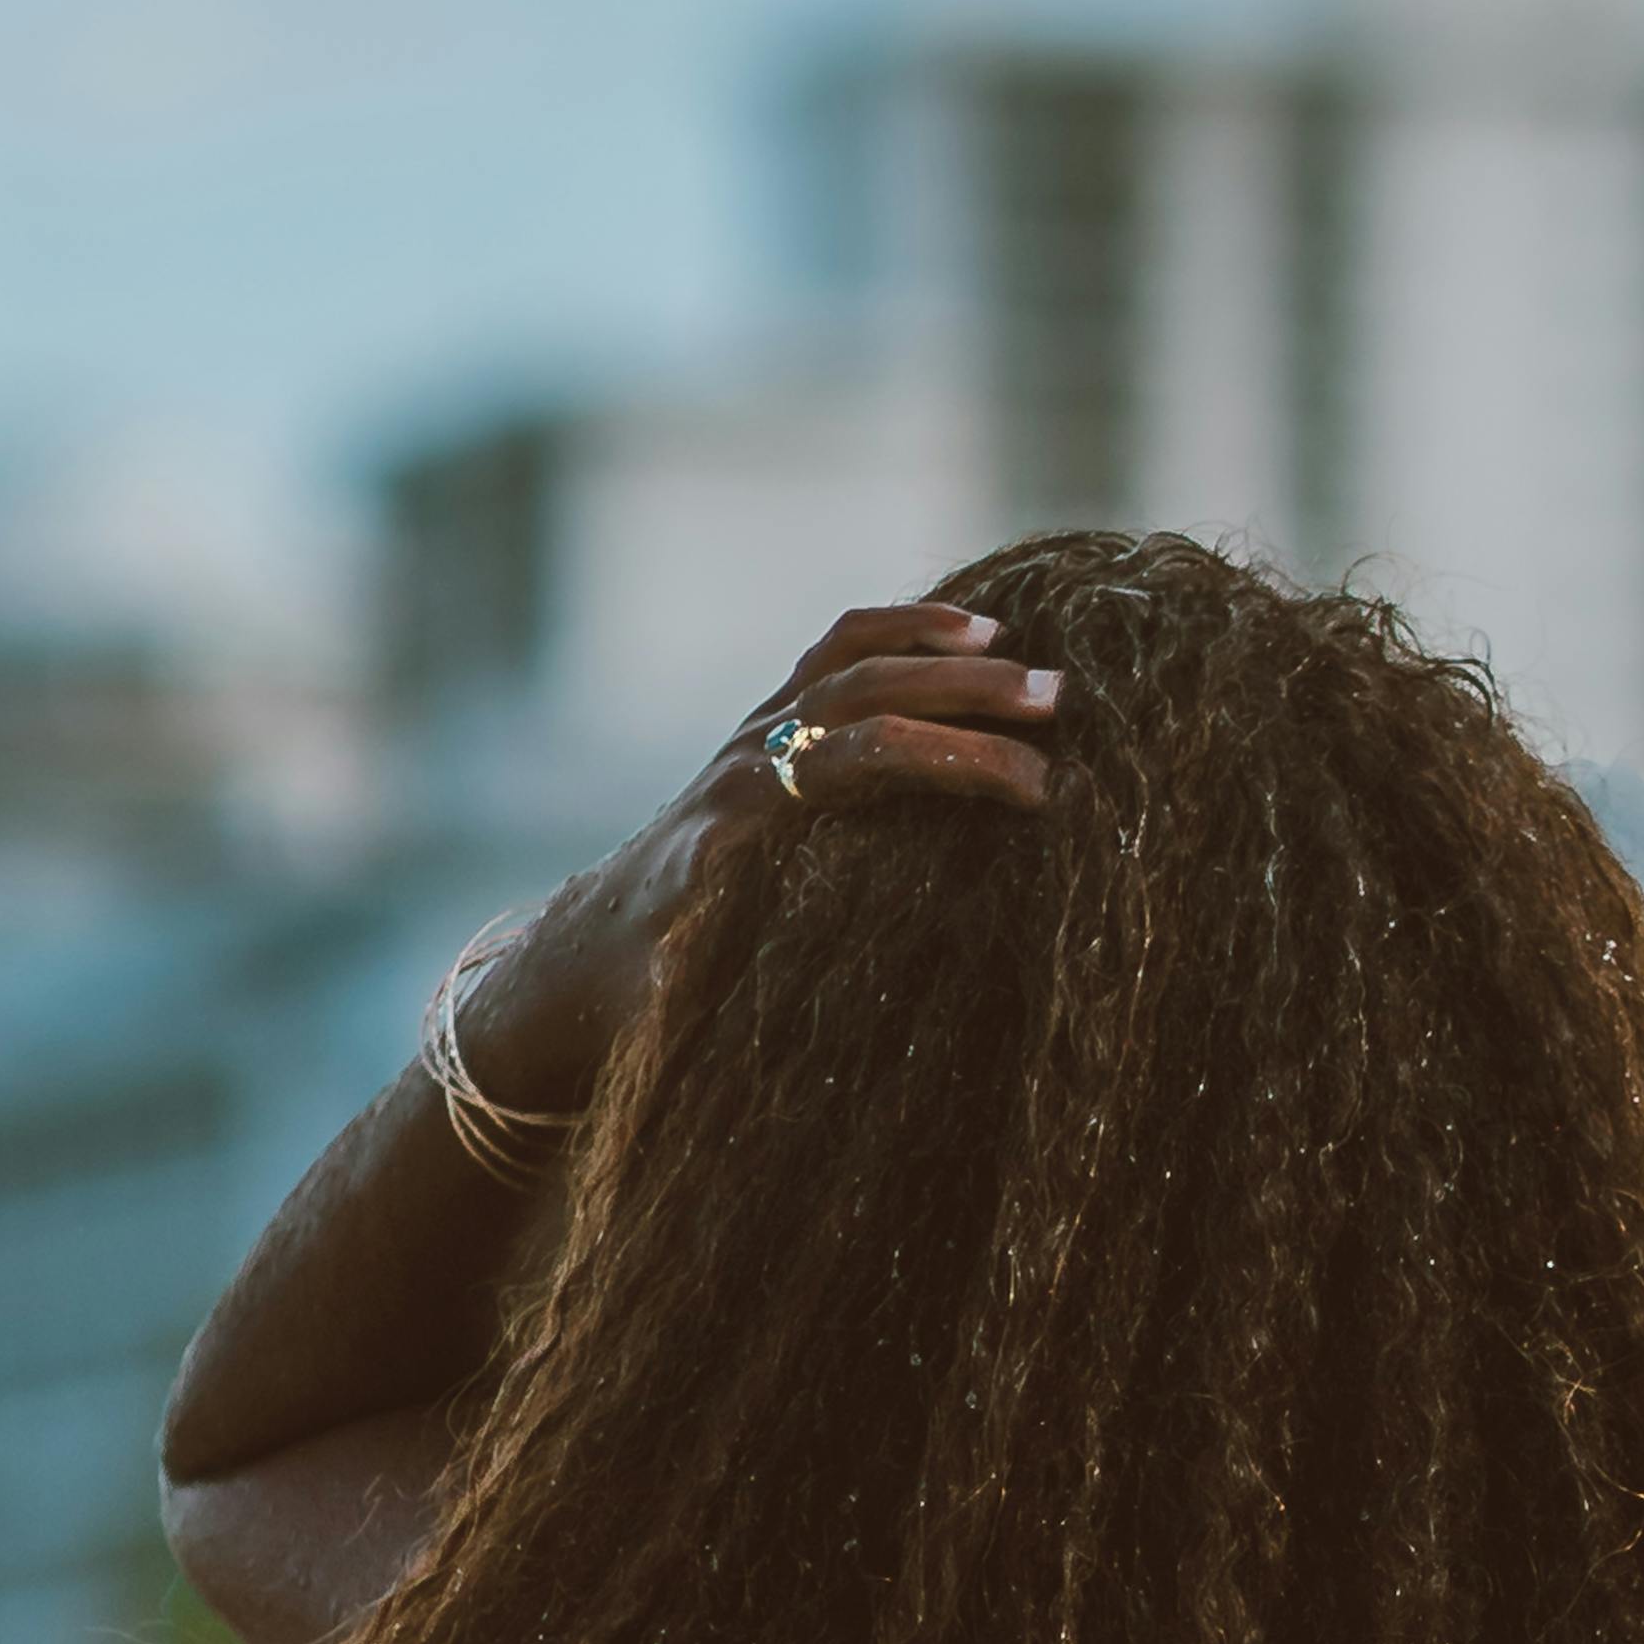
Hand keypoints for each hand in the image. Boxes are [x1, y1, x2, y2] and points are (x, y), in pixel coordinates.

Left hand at [444, 591, 1063, 1124]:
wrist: (582, 959)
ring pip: (850, 662)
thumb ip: (727, 985)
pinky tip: (970, 630)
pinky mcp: (762, 728)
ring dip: (942, 653)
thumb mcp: (677, 1007)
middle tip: (1061, 706)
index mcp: (735, 829)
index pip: (859, 760)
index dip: (953, 765)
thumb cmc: (641, 1002)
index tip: (1037, 791)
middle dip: (966, 696)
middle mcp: (741, 767)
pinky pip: (835, 654)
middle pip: (865, 696)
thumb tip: (814, 1012)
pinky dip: (901, 631)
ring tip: (1029, 663)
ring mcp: (748, 738)